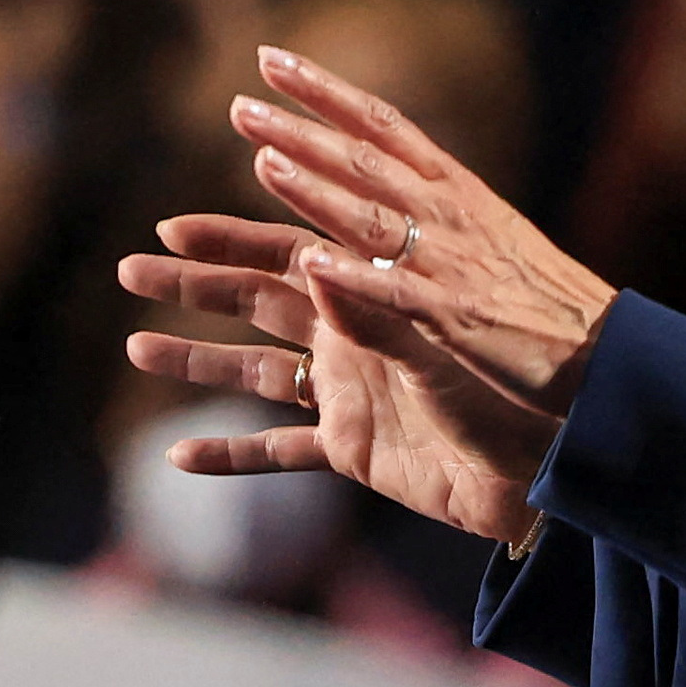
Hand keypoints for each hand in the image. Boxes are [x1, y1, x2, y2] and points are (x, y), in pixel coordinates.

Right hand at [122, 215, 557, 545]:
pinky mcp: (354, 450)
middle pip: (255, 299)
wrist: (558, 461)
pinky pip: (280, 453)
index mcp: (372, 292)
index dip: (229, 237)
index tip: (172, 225)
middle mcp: (351, 333)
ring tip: (133, 348)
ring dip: (193, 359)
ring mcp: (348, 391)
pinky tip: (178, 459)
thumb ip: (375, 311)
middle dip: (192, 283)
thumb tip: (311, 261)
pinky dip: (231, 456)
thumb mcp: (443, 343)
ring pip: (253, 370)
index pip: (287, 251)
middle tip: (127, 269)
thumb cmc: (518, 385)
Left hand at [230, 45, 617, 422]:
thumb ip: (434, 203)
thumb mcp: (490, 232)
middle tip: (239, 105)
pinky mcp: (460, 317)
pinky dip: (356, 278)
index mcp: (457, 189)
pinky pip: (399, 294)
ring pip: (373, 217)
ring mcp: (454, 264)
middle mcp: (451, 215)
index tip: (271, 59)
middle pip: (365, 161)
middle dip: (301, 131)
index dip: (324, 90)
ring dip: (317, 190)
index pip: (382, 124)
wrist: (610, 354)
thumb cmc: (546, 298)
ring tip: (262, 162)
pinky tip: (312, 265)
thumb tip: (382, 171)